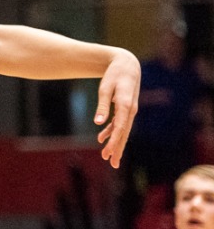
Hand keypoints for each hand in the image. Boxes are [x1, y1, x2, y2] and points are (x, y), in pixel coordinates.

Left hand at [94, 48, 139, 167]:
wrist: (126, 64)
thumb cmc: (114, 74)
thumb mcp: (105, 88)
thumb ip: (103, 106)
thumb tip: (98, 123)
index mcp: (126, 106)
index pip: (120, 128)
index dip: (114, 142)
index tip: (108, 153)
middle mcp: (131, 110)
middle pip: (124, 133)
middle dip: (117, 149)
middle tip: (113, 164)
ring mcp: (130, 110)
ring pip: (123, 130)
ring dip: (115, 143)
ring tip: (107, 157)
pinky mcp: (126, 108)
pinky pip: (120, 123)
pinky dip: (112, 131)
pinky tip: (102, 138)